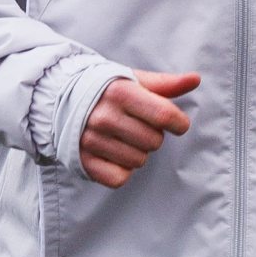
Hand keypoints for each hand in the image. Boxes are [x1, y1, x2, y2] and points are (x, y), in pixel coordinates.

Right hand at [80, 69, 198, 188]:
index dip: (178, 122)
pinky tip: (113, 153)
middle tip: (136, 125)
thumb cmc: (105, 90)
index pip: (165, 116)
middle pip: (155, 141)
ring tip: (122, 138)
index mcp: (119, 92)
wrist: (60, 100)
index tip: (175, 122)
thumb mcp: (132, 80)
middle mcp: (104, 117)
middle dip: (152, 135)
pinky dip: (121, 170)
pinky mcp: (84, 161)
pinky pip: (120, 178)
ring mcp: (92, 141)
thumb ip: (165, 83)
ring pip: (139, 161)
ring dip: (137, 152)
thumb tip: (195, 79)